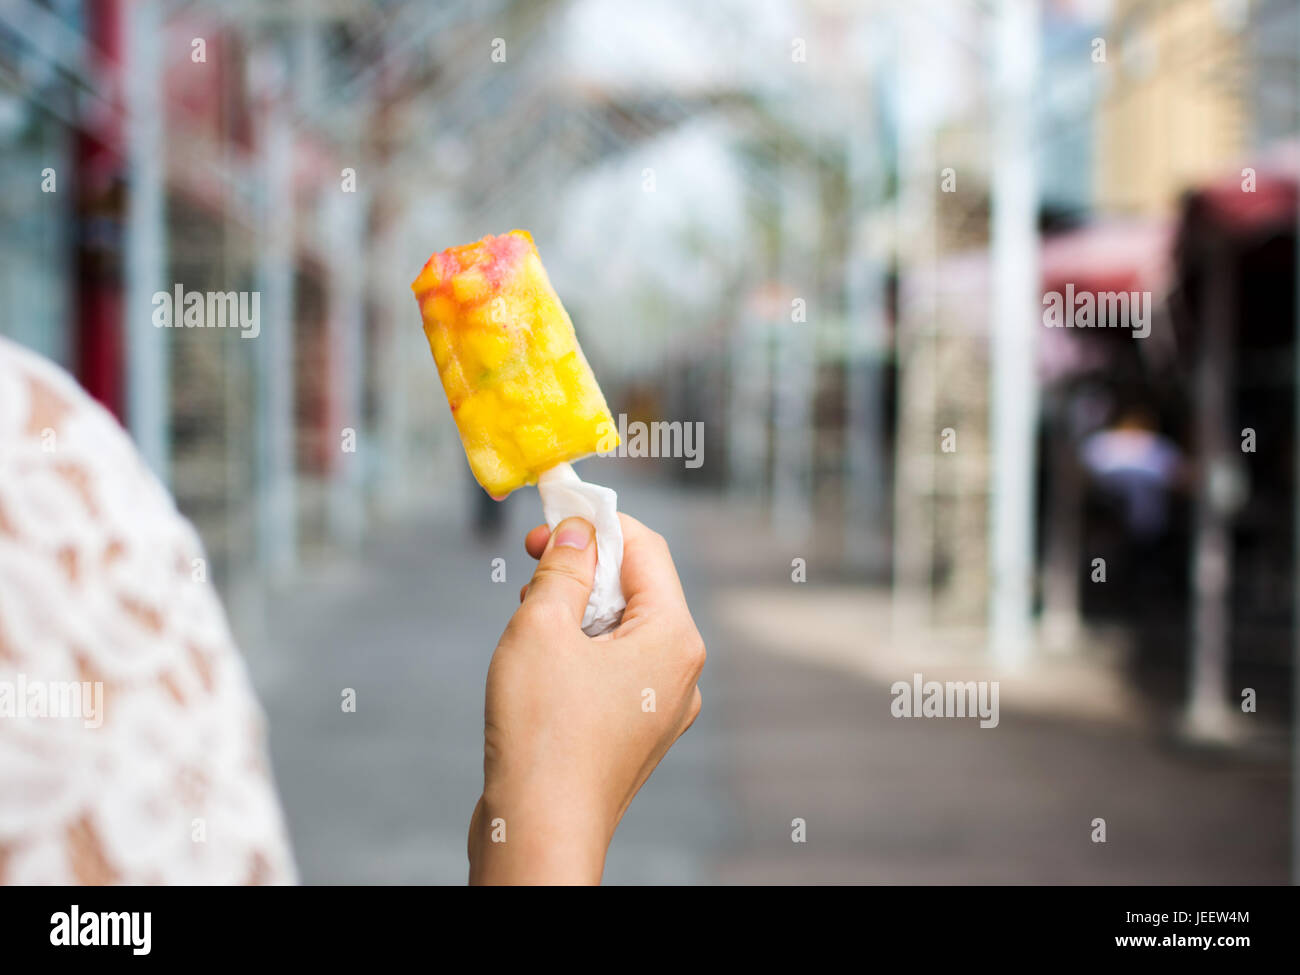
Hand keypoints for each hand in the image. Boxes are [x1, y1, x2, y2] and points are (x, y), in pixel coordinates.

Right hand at [467, 513, 704, 884]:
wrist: (537, 832)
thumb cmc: (540, 732)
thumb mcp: (541, 626)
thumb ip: (564, 566)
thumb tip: (578, 529)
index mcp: (674, 638)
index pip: (646, 549)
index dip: (598, 521)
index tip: (551, 512)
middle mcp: (681, 672)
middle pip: (638, 589)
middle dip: (585, 567)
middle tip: (531, 562)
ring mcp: (661, 707)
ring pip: (622, 630)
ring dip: (577, 610)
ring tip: (531, 622)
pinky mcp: (634, 732)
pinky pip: (614, 669)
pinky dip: (580, 651)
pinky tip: (541, 663)